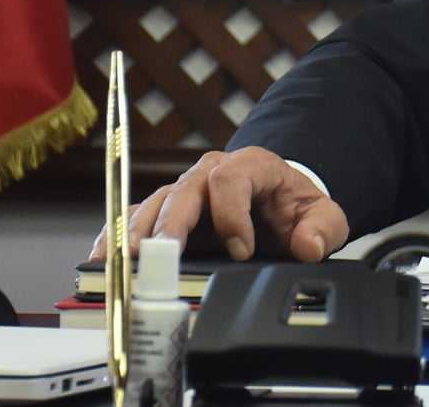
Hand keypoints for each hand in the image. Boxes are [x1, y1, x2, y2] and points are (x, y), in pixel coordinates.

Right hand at [86, 146, 348, 264]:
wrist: (277, 203)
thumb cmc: (294, 207)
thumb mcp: (323, 215)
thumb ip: (323, 228)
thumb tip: (309, 245)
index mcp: (251, 166)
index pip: (231, 179)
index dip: (232, 214)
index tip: (242, 251)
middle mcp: (210, 173)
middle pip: (184, 190)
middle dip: (173, 223)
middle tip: (164, 255)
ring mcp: (184, 192)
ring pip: (155, 204)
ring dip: (140, 233)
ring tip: (127, 262)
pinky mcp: (165, 213)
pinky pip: (135, 218)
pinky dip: (118, 238)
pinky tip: (104, 260)